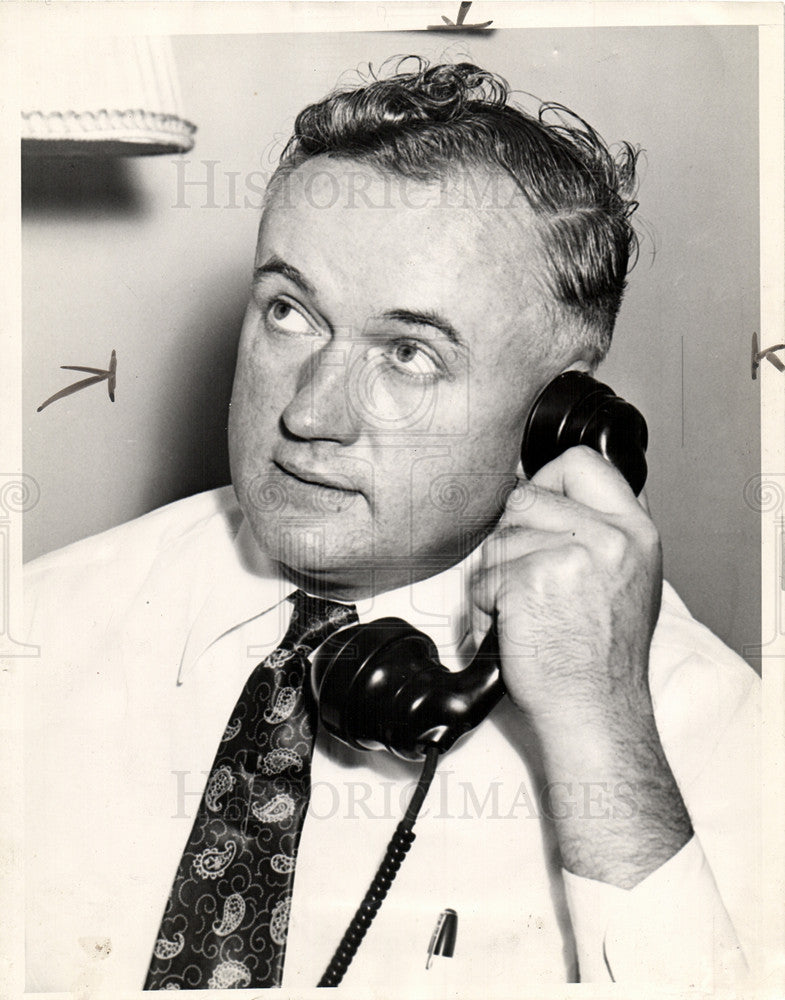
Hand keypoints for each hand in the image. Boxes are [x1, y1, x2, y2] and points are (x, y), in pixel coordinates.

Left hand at [471, 446, 691, 886]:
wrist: (596, 712)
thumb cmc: (603, 658)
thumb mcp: (628, 580)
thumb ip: (598, 533)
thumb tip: (548, 493)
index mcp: (636, 532)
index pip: (580, 463)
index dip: (546, 481)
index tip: (537, 508)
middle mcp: (609, 538)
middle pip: (525, 496)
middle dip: (512, 536)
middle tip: (526, 577)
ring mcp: (569, 557)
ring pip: (499, 538)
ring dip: (496, 576)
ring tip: (524, 612)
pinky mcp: (530, 582)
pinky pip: (483, 576)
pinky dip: (483, 606)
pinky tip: (510, 629)